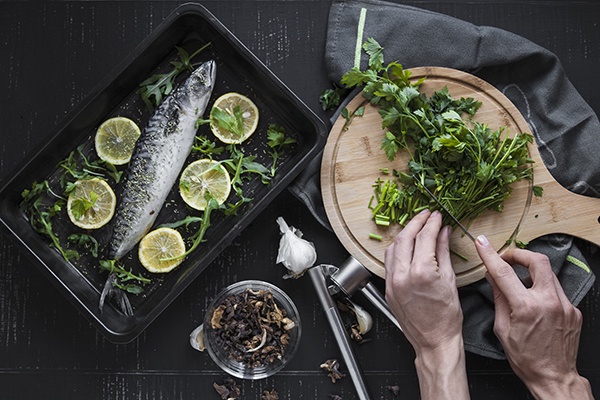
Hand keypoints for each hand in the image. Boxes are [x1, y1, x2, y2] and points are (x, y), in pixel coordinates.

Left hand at [385, 210, 468, 399]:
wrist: (434, 341)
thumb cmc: (446, 318)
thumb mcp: (450, 280)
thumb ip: (444, 252)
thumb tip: (443, 232)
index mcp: (421, 272)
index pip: (424, 237)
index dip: (431, 222)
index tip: (437, 216)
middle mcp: (402, 275)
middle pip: (405, 238)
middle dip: (416, 223)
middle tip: (426, 216)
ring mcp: (392, 282)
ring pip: (393, 248)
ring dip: (404, 234)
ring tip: (416, 228)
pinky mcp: (388, 288)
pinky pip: (389, 262)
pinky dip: (397, 250)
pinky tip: (406, 246)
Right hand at [475, 235, 593, 398]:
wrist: (554, 376)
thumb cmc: (526, 358)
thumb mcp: (502, 329)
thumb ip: (499, 298)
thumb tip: (493, 277)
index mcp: (527, 307)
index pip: (504, 272)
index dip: (490, 254)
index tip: (482, 243)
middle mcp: (549, 302)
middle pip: (537, 260)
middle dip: (520, 254)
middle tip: (508, 258)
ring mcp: (565, 305)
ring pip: (548, 273)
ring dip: (532, 271)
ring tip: (520, 281)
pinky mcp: (574, 311)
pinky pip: (556, 290)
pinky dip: (542, 289)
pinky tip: (534, 300)